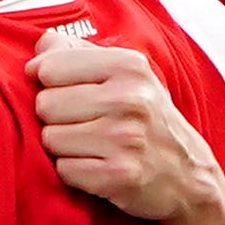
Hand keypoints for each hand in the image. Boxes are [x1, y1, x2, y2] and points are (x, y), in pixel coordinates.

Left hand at [32, 35, 223, 221]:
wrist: (187, 175)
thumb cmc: (145, 119)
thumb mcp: (124, 75)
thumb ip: (77, 53)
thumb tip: (38, 50)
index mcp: (128, 66)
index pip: (49, 67)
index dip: (49, 83)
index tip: (68, 92)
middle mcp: (129, 99)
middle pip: (45, 105)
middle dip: (55, 118)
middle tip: (85, 124)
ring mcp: (126, 138)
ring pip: (50, 139)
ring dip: (63, 147)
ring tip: (93, 145)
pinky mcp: (120, 175)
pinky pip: (64, 170)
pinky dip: (74, 172)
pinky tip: (98, 166)